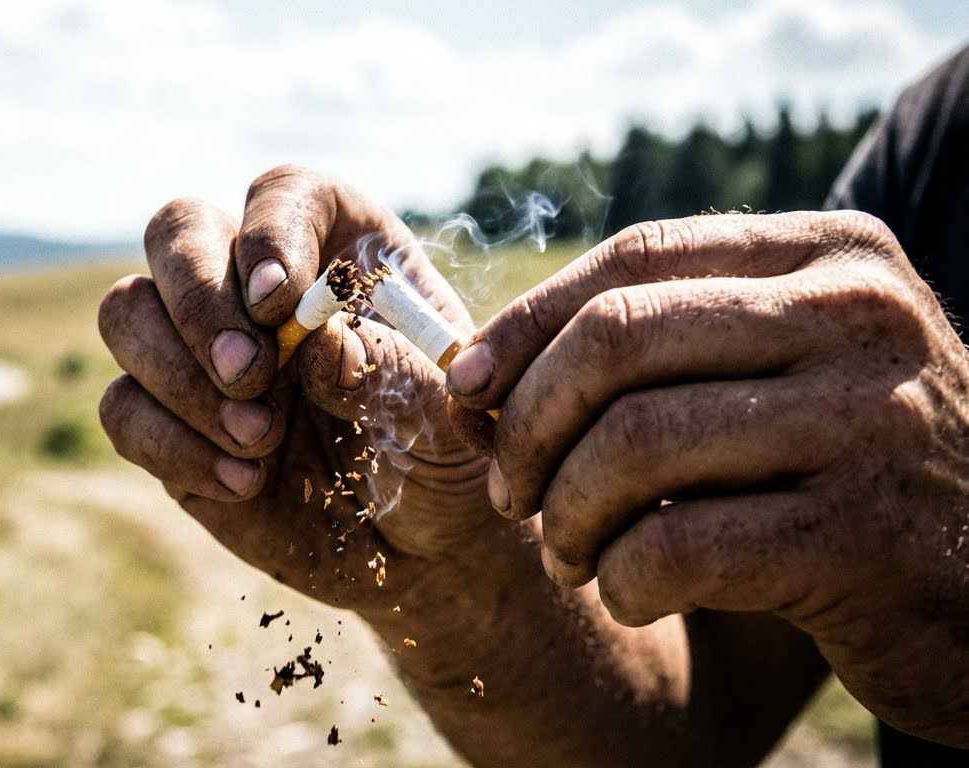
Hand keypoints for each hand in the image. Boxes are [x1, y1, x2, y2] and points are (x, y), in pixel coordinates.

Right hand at [98, 165, 492, 619]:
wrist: (414, 541)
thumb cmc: (440, 452)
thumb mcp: (443, 415)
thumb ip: (388, 372)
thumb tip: (317, 345)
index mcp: (337, 245)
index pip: (281, 195)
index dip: (269, 235)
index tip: (281, 303)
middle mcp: (252, 281)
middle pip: (177, 231)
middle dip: (199, 300)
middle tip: (249, 372)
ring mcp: (197, 346)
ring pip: (127, 311)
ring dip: (179, 375)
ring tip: (260, 438)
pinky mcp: (164, 418)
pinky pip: (122, 408)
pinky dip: (173, 446)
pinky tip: (245, 484)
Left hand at [447, 211, 968, 745]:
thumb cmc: (847, 467)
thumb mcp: (782, 369)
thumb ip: (665, 345)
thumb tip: (479, 373)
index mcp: (829, 254)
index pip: (634, 259)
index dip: (527, 323)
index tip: (467, 387)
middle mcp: (858, 317)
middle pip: (619, 340)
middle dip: (530, 425)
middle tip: (511, 491)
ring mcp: (868, 422)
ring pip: (634, 445)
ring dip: (566, 514)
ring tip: (566, 551)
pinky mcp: (861, 536)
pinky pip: (676, 546)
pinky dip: (622, 580)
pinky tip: (629, 594)